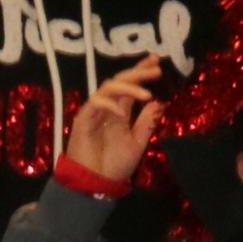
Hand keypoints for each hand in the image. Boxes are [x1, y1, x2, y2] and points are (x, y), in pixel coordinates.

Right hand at [64, 54, 169, 186]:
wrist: (96, 182)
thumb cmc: (114, 164)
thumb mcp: (137, 142)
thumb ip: (146, 122)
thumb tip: (159, 102)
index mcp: (121, 112)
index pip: (131, 87)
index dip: (141, 72)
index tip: (156, 60)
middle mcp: (108, 108)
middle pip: (120, 82)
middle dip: (137, 72)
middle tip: (156, 67)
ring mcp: (94, 112)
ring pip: (108, 89)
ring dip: (127, 87)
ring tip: (146, 93)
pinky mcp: (83, 119)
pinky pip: (94, 104)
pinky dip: (108, 104)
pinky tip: (120, 111)